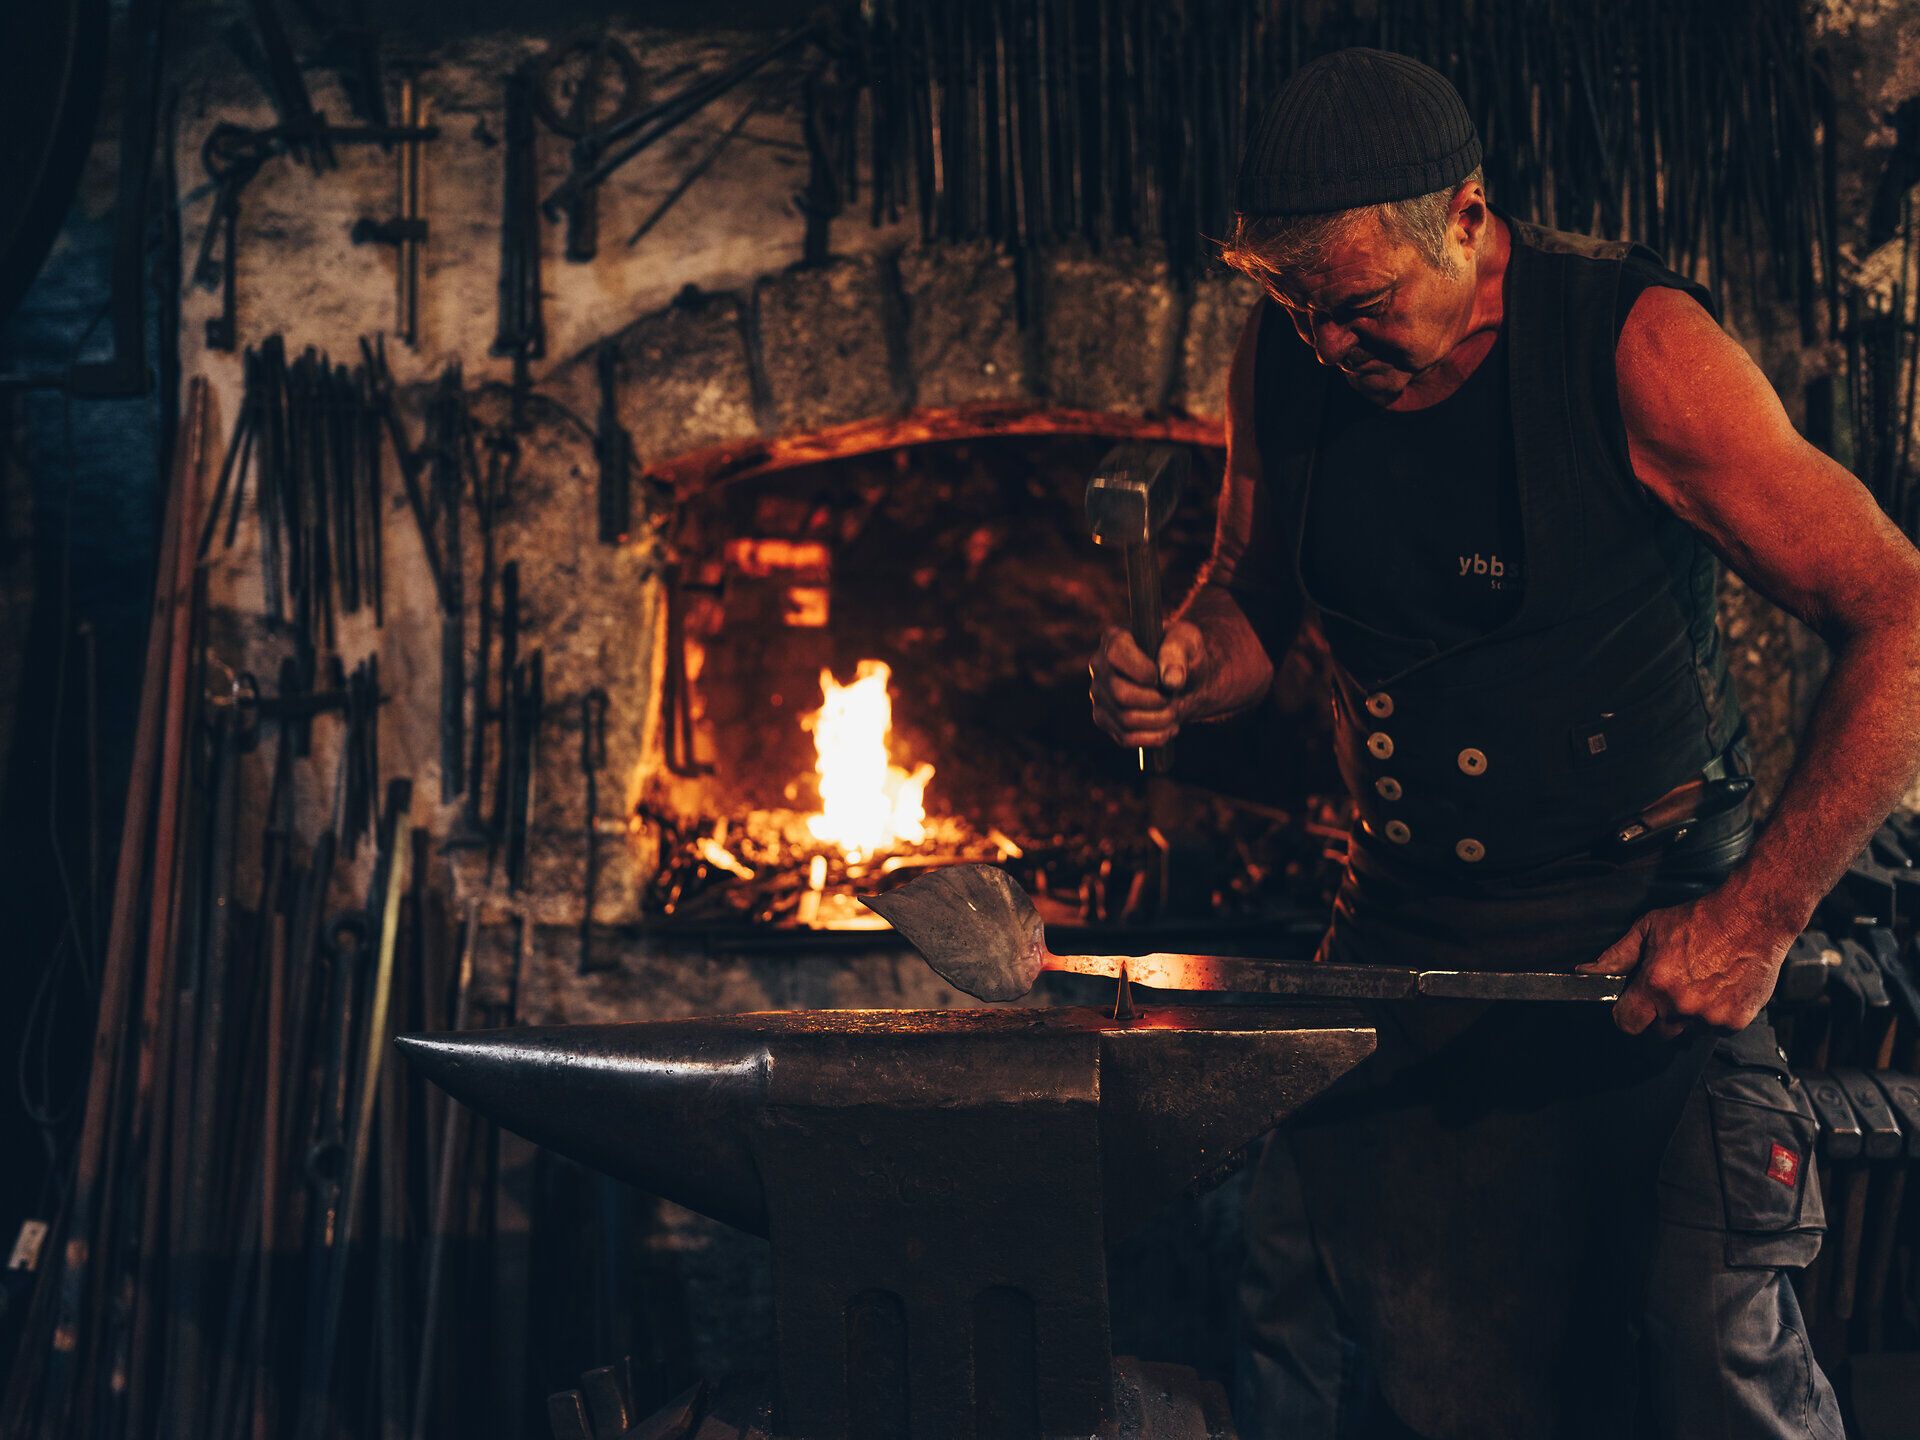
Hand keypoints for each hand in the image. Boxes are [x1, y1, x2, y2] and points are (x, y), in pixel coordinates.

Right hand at [1090, 622, 1204, 750]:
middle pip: (1120, 694)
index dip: (1142, 671)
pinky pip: (1126, 738)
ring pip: (1125, 719)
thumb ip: (1179, 652)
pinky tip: (1168, 729)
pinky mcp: (1105, 720)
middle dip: (1156, 701)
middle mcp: (1099, 666)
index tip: (1162, 677)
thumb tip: (1170, 680)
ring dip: (1159, 720)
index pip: (1115, 655)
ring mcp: (1099, 695)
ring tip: (1174, 711)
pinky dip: (1153, 737)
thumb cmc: (1183, 656)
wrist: (1183, 682)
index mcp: (1114, 639)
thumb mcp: (1188, 641)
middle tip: (1173, 697)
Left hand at [1574, 891, 1792, 1038]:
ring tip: (1695, 987)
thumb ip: (1617, 955)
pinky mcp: (1735, 1021)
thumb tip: (1587, 971)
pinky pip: (1714, 1031)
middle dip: (1656, 1016)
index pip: (1626, 1023)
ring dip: (1686, 1017)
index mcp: (1655, 984)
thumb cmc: (1700, 920)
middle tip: (1666, 992)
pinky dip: (1712, 1016)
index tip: (1631, 1006)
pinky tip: (1716, 990)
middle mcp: (1681, 1005)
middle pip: (1656, 1033)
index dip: (1626, 1015)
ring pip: (1686, 1033)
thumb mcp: (1649, 928)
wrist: (1752, 918)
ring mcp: (1710, 1017)